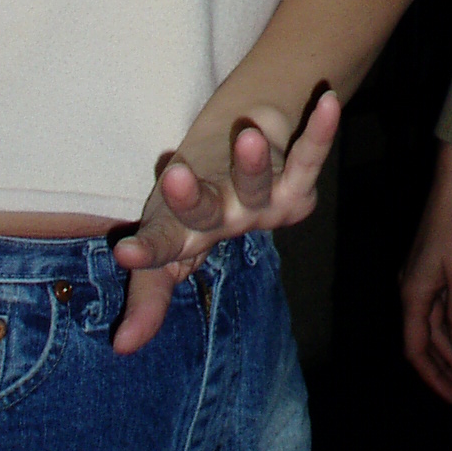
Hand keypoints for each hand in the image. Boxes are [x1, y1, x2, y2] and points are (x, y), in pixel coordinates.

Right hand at [111, 89, 339, 354]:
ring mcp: (265, 204)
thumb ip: (146, 282)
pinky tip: (329, 103)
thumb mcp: (163, 231)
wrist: (243, 152)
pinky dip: (321, 133)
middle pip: (206, 213)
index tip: (125, 251)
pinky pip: (310, 156)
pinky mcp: (298, 182)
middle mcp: (226, 223)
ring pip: (256, 184)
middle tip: (174, 176)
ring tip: (246, 135)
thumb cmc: (194, 197)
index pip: (161, 247)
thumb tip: (122, 348)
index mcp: (186, 237)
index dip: (146, 254)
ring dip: (252, 163)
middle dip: (192, 198)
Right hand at [400, 143, 451, 403]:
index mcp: (413, 293)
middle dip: (444, 368)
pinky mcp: (434, 267)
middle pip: (424, 341)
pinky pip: (439, 309)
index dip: (433, 375)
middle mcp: (411, 289)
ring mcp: (422, 278)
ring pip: (432, 326)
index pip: (416, 348)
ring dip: (450, 351)